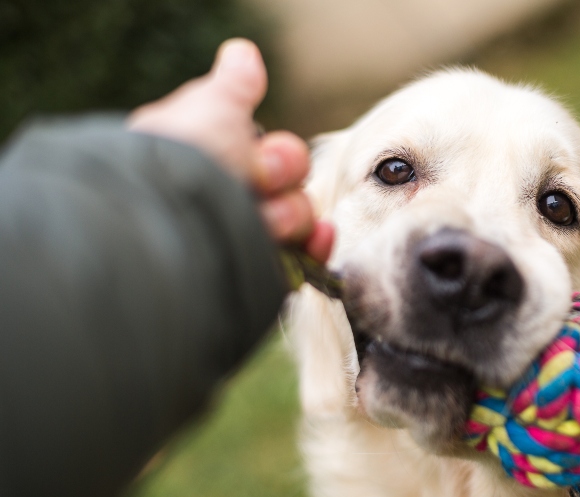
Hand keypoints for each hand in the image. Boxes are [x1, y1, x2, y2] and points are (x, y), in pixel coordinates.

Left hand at [127, 39, 332, 262]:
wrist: (177, 227)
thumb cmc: (186, 161)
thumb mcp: (209, 109)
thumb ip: (231, 87)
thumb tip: (242, 55)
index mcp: (208, 160)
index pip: (262, 148)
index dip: (267, 147)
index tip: (250, 145)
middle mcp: (227, 198)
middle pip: (289, 177)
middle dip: (281, 173)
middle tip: (254, 180)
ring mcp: (245, 237)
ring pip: (300, 214)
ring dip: (289, 214)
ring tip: (260, 222)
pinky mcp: (261, 273)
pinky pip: (306, 257)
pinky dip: (316, 247)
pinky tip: (316, 239)